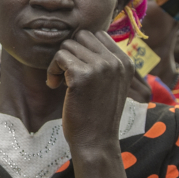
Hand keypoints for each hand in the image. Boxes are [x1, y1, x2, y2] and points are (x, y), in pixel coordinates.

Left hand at [48, 30, 132, 154]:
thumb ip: (104, 63)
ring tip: (61, 83)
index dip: (82, 50)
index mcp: (126, 62)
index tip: (77, 70)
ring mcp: (100, 67)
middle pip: (82, 36)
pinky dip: (52, 70)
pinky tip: (55, 86)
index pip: (98, 35)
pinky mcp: (82, 75)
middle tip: (66, 75)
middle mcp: (116, 61)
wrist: (96, 141)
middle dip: (69, 53)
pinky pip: (59, 57)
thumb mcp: (110, 85)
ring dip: (58, 63)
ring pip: (68, 45)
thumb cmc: (98, 115)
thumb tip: (82, 41)